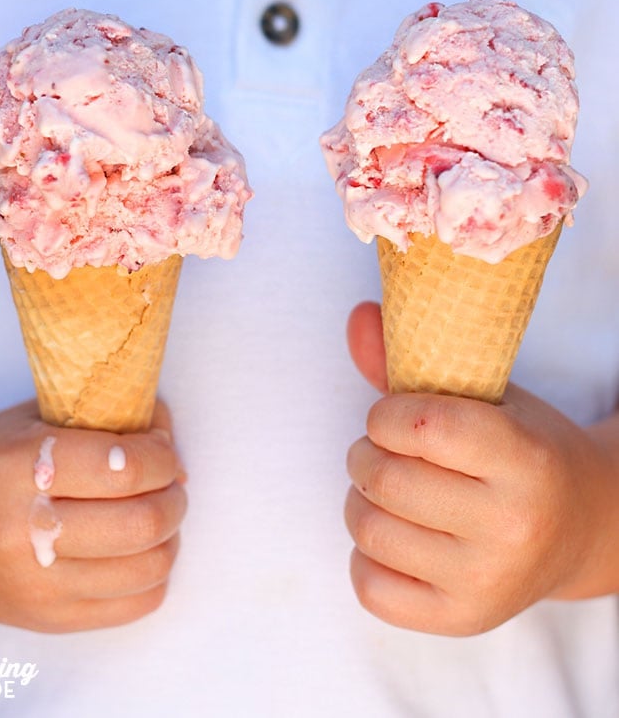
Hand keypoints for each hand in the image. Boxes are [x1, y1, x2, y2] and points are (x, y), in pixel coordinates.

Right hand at [0, 399, 186, 632]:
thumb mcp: (43, 419)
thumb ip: (109, 416)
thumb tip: (169, 436)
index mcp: (20, 467)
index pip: (124, 467)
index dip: (163, 456)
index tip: (162, 449)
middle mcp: (23, 531)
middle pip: (141, 523)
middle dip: (174, 497)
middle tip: (170, 483)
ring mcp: (34, 585)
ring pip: (147, 569)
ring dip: (171, 536)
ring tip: (158, 514)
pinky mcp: (46, 620)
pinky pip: (135, 605)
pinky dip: (154, 574)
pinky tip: (139, 550)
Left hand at [344, 302, 618, 635]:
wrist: (577, 527)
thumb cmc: (522, 449)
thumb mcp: (484, 397)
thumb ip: (411, 361)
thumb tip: (357, 315)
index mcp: (524, 460)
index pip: (422, 427)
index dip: (387, 415)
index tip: (393, 416)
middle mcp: (511, 527)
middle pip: (385, 479)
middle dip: (366, 454)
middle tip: (382, 451)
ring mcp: (486, 582)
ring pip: (368, 530)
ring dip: (361, 500)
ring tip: (388, 490)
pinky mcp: (459, 619)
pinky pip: (368, 585)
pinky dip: (366, 554)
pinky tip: (396, 535)